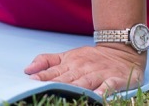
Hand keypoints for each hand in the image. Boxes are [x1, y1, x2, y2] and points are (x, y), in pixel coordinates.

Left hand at [24, 45, 145, 96]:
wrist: (121, 51)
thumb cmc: (89, 58)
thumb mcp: (67, 56)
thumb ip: (47, 61)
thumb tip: (27, 70)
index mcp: (70, 63)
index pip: (54, 71)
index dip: (44, 76)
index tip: (33, 81)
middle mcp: (83, 68)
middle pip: (68, 78)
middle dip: (56, 84)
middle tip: (44, 90)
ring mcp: (99, 73)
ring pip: (86, 82)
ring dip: (76, 88)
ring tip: (67, 94)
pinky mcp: (115, 79)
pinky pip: (109, 85)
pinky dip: (104, 90)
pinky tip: (98, 96)